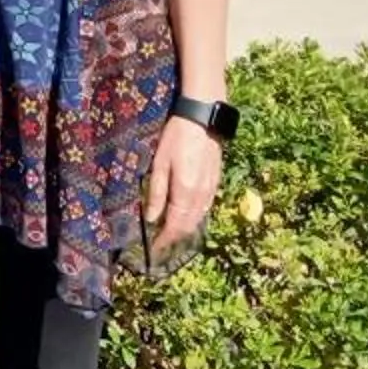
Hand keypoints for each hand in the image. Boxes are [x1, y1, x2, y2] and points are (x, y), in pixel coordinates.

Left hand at [141, 114, 223, 257]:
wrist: (202, 118)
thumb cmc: (176, 138)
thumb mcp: (159, 164)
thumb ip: (156, 192)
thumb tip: (151, 219)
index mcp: (185, 192)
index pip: (175, 226)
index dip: (165, 240)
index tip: (155, 250)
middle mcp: (201, 195)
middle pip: (189, 226)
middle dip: (175, 237)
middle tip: (161, 242)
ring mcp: (211, 189)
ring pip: (199, 218)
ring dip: (185, 227)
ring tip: (171, 231)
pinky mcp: (216, 181)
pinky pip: (206, 207)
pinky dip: (195, 216)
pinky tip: (186, 214)